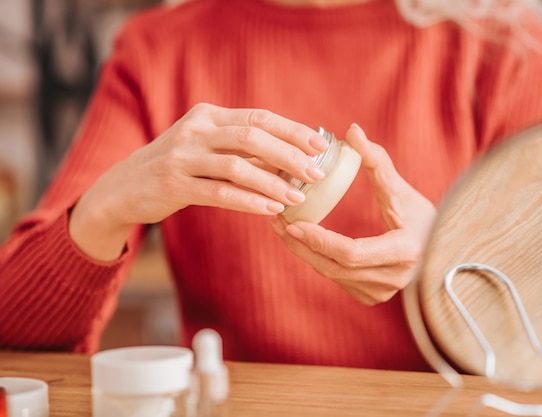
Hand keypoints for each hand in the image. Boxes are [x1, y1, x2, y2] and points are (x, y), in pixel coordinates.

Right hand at [70, 103, 327, 260]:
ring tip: (298, 198)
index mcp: (208, 115)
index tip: (321, 145)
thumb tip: (289, 157)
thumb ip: (238, 147)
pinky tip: (271, 209)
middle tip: (316, 174)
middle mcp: (195, 130)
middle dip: (289, 155)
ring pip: (237, 166)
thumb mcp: (204, 145)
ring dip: (273, 183)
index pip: (259, 117)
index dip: (292, 130)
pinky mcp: (173, 184)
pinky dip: (249, 201)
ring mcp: (182, 157)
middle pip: (252, 137)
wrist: (121, 188)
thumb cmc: (175, 167)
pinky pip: (219, 193)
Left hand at [271, 124, 436, 305]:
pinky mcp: (373, 297)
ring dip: (305, 253)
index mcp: (404, 251)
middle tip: (278, 222)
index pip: (351, 253)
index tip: (292, 224)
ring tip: (284, 228)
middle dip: (302, 245)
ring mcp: (383, 292)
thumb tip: (352, 130)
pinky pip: (338, 279)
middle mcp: (394, 278)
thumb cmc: (424, 218)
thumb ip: (376, 160)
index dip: (319, 240)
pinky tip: (304, 242)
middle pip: (334, 267)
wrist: (442, 250)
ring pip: (332, 275)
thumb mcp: (401, 189)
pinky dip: (319, 260)